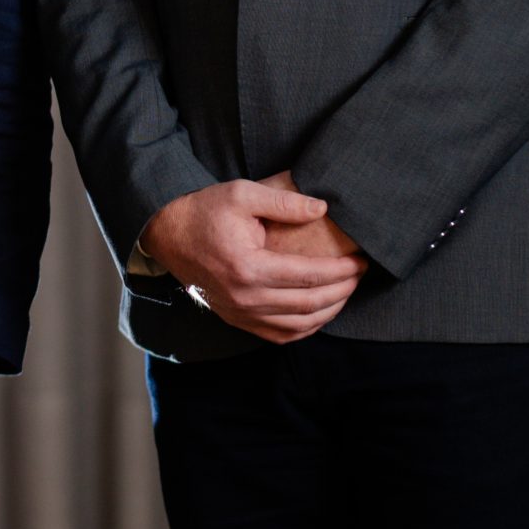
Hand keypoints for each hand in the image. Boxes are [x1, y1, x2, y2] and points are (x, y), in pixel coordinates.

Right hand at [140, 179, 367, 344]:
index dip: (341, 270)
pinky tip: (320, 313)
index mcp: (248, 267)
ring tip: (346, 292)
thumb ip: (284, 202)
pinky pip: (280, 335)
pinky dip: (306, 329)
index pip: (309, 275)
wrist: (168, 235)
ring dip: (329, 311)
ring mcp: (240, 313)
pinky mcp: (237, 319)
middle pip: (309, 303)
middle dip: (342, 290)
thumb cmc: (205, 211)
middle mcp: (245, 297)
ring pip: (299, 325)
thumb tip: (322, 209)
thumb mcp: (242, 194)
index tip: (360, 261)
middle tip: (359, 275)